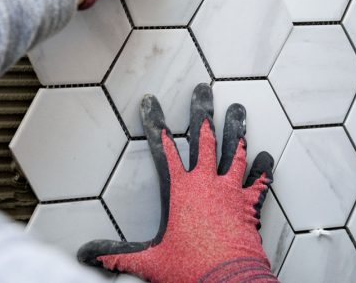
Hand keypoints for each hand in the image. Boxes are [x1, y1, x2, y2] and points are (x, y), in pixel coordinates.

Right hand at [77, 84, 277, 282]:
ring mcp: (230, 190)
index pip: (163, 147)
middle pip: (204, 138)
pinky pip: (259, 181)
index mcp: (179, 190)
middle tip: (203, 92)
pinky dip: (263, 168)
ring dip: (236, 129)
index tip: (151, 102)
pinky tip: (267, 156)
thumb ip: (118, 254)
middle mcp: (206, 182)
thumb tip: (88, 256)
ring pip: (235, 151)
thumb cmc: (190, 267)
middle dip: (202, 113)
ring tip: (238, 109)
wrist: (226, 280)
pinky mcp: (249, 204)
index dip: (155, 122)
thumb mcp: (149, 260)